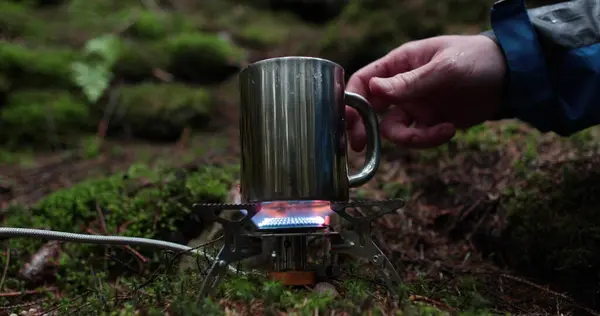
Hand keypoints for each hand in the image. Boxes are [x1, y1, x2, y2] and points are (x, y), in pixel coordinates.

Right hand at [345, 35, 506, 149]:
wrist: (511, 78)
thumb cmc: (476, 60)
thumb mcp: (444, 69)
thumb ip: (410, 82)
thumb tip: (373, 88)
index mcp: (399, 64)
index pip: (364, 81)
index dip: (351, 100)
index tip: (346, 121)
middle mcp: (401, 86)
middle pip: (369, 109)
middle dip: (364, 127)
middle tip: (359, 146)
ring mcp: (414, 105)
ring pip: (393, 130)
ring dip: (411, 138)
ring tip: (440, 131)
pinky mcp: (429, 121)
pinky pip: (417, 137)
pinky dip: (430, 139)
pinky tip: (450, 129)